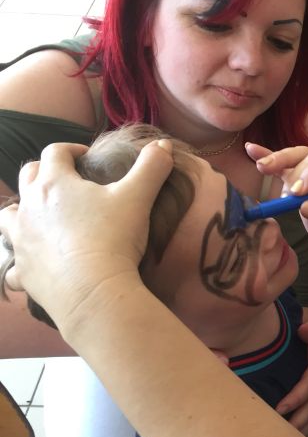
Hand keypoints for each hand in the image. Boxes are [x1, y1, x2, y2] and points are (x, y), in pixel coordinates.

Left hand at [0, 140, 172, 324]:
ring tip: (41, 218)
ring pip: (8, 216)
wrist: (93, 291)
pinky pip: (12, 265)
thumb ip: (151, 167)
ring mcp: (21, 238)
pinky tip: (33, 264)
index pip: (56, 152)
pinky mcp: (23, 269)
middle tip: (69, 183)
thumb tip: (164, 145)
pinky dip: (21, 261)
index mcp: (54, 183)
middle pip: (28, 177)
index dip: (72, 150)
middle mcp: (30, 206)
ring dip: (21, 211)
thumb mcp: (139, 198)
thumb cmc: (113, 238)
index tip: (88, 158)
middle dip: (45, 173)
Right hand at [246, 144, 307, 275]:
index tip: (300, 193)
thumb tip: (306, 206)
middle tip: (289, 197)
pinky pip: (287, 170)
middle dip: (296, 173)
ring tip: (263, 168)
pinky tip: (253, 150)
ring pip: (298, 159)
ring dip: (279, 162)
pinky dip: (271, 160)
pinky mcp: (303, 187)